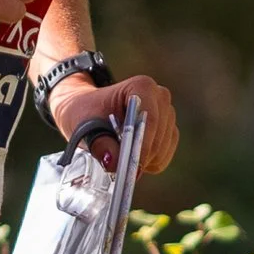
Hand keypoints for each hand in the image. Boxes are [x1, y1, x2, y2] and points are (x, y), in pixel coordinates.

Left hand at [50, 73, 178, 175]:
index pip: (149, 119)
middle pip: (158, 136)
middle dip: (139, 155)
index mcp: (142, 86)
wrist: (88, 111)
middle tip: (118, 165)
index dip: (142, 145)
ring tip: (120, 156)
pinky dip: (147, 164)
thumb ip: (100, 144)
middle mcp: (160, 98)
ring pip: (162, 149)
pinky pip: (164, 157)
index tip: (131, 166)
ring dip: (143, 160)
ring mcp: (167, 115)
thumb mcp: (84, 126)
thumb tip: (114, 164)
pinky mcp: (168, 132)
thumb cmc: (86, 112)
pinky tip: (130, 157)